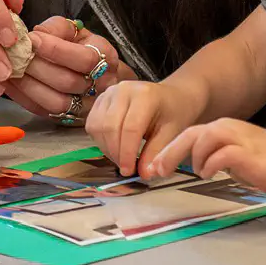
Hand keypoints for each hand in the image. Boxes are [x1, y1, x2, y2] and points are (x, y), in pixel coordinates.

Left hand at [5, 18, 135, 121]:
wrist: (97, 76)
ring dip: (28, 86)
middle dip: (37, 68)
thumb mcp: (76, 31)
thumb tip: (36, 35)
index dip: (55, 49)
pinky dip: (23, 98)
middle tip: (14, 55)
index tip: (32, 39)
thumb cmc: (82, 48)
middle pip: (67, 82)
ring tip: (10, 69)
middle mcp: (101, 86)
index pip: (85, 58)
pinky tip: (10, 84)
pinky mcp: (68, 120)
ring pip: (56, 103)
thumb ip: (58, 28)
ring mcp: (86, 107)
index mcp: (107, 58)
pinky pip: (43, 112)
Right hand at [85, 80, 203, 175]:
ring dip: (106, 148)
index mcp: (145, 95)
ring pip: (98, 126)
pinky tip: (113, 147)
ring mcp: (109, 93)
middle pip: (110, 127)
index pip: (130, 128)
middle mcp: (123, 90)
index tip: (129, 172)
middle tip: (125, 169)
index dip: (127, 154)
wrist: (171, 96)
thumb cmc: (173, 113)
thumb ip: (156, 153)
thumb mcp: (171, 133)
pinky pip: (92, 124)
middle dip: (116, 153)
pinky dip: (99, 140)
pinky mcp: (101, 99)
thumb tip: (144, 174)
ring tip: (121, 159)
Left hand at [150, 119, 265, 195]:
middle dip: (170, 152)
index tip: (157, 166)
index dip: (171, 149)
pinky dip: (210, 164)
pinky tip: (211, 173)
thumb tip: (204, 165)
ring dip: (194, 158)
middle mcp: (230, 129)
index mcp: (227, 129)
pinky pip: (220, 155)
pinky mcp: (248, 153)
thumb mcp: (241, 159)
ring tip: (200, 172)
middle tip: (157, 171)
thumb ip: (221, 158)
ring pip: (203, 138)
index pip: (191, 134)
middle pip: (191, 134)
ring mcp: (239, 139)